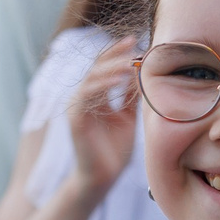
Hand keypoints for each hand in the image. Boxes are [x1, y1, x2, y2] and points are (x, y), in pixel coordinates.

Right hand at [65, 39, 140, 198]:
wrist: (103, 178)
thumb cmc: (115, 150)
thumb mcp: (128, 117)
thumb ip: (131, 96)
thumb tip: (144, 72)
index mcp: (94, 96)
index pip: (103, 66)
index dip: (117, 52)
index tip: (136, 40)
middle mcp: (82, 97)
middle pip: (96, 67)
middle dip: (115, 54)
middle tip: (133, 44)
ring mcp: (76, 107)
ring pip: (92, 78)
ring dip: (112, 67)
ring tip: (131, 61)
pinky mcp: (76, 118)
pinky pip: (88, 95)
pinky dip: (104, 84)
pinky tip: (121, 79)